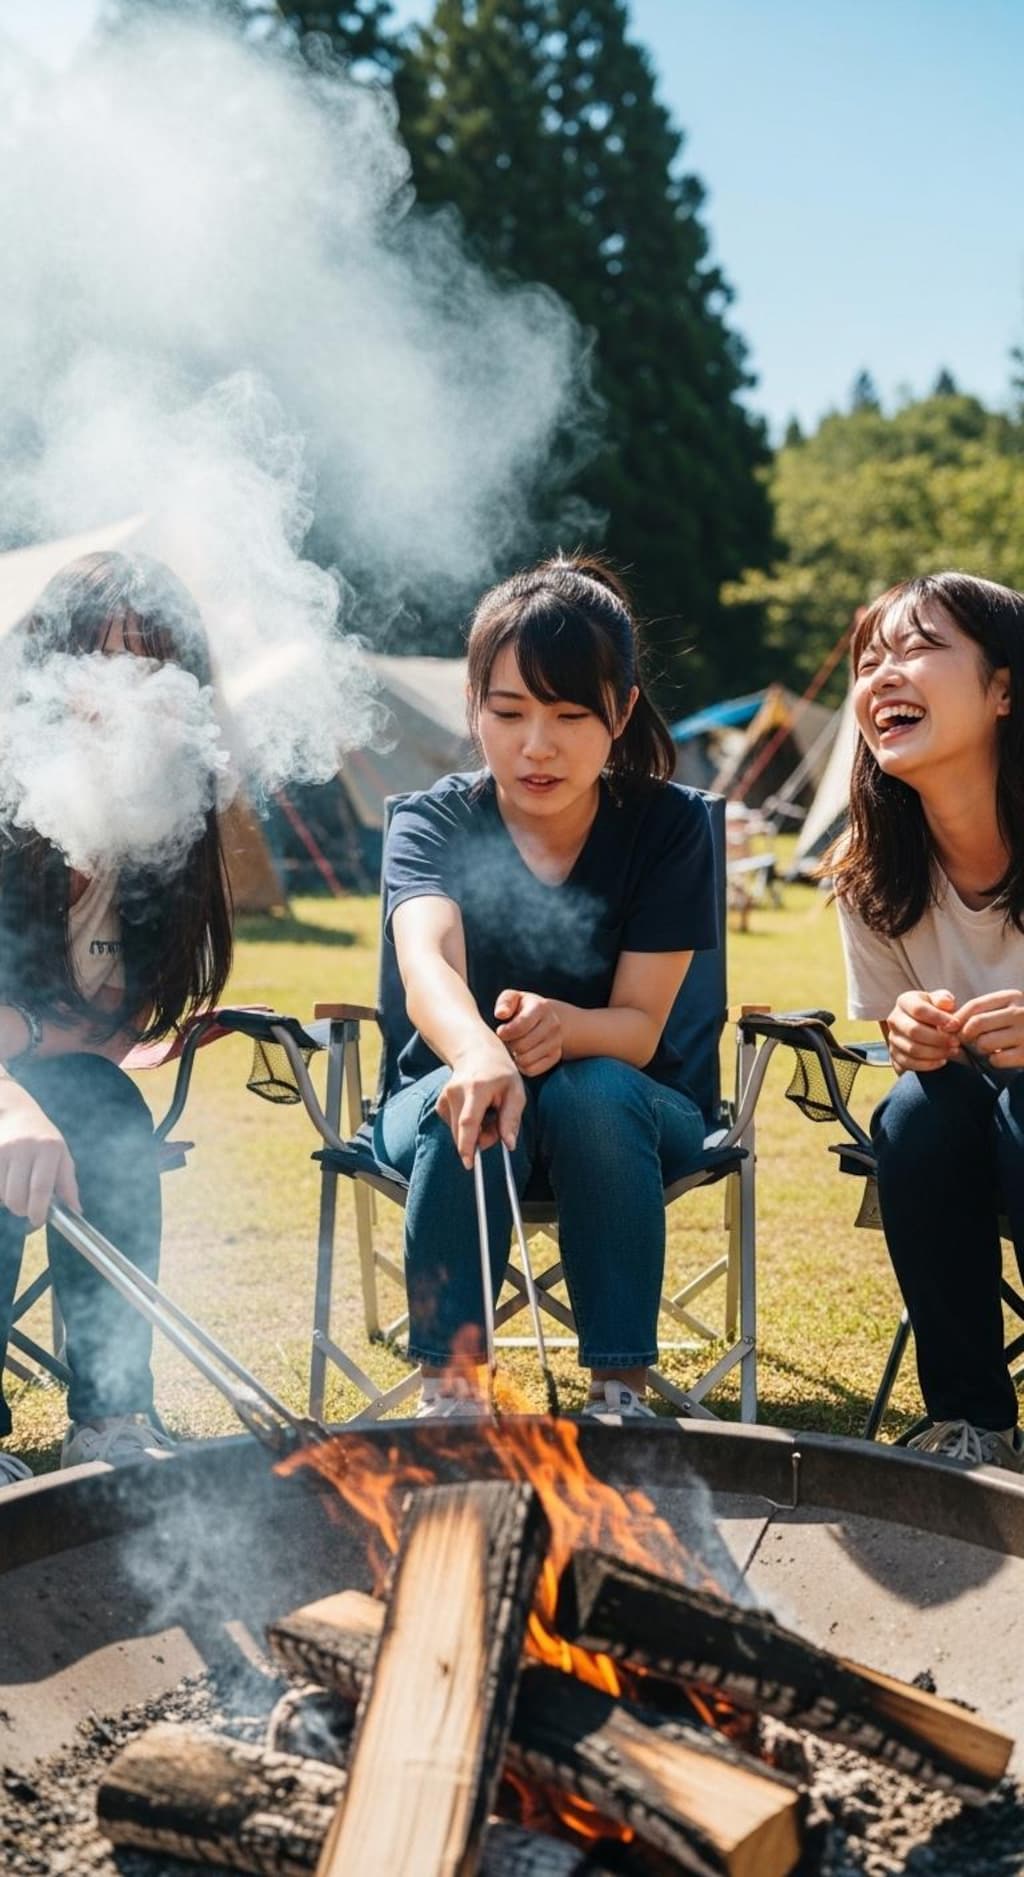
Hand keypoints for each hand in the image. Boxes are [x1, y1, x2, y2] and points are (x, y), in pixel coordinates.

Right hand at [0, 1079, 80, 1227]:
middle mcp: (24, 1147)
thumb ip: (67, 1184)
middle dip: (23, 1210)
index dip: (39, 1211)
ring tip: (18, 1188)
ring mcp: (3, 1150)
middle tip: (28, 1208)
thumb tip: (76, 1211)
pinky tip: (6, 1181)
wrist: (15, 1113)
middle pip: (18, 1197)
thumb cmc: (44, 1139)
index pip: (41, 1188)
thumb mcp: (61, 1155)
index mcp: (49, 1148)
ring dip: (9, 1200)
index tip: (39, 1221)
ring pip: (2, 1195)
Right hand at [436, 1039, 524, 1168]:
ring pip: (458, 1131)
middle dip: (481, 1139)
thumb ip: (512, 1118)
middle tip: (497, 1128)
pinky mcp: (440, 1104)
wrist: (477, 1054)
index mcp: (477, 1088)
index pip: (468, 1121)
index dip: (467, 1145)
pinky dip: (466, 1127)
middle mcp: (456, 1092)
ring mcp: (445, 1097)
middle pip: (463, 1131)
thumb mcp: (516, 1092)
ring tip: (488, 1115)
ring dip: (475, 1133)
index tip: (469, 1164)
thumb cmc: (501, 1073)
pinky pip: (454, 1126)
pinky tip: (475, 1112)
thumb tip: (510, 1144)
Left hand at [494, 988, 563, 1077]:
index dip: (505, 1033)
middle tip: (508, 1039)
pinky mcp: (555, 1056)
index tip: (500, 1031)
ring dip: (515, 1056)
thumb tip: (501, 1014)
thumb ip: (505, 1002)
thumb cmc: (522, 1008)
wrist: (545, 1017)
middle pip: (522, 1046)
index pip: (520, 1027)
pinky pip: (531, 1070)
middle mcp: (553, 1024)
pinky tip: (522, 1055)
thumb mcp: (513, 998)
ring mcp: (556, 1041)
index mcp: (541, 1007)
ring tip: (515, 1046)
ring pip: (526, 1060)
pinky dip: (522, 1066)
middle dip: (510, 1044)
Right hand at [884, 989, 959, 1074]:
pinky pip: (909, 1063)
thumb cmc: (936, 1012)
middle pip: (914, 1031)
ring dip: (936, 1052)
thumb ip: (943, 999)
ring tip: (952, 1051)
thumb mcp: (940, 1000)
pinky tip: (942, 1060)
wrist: (927, 1027)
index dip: (938, 1018)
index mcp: (905, 1001)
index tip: (956, 1025)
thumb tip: (945, 1003)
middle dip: (938, 1038)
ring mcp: (893, 1038)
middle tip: (956, 1042)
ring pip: (912, 1049)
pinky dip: (928, 1064)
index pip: (919, 1009)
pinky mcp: (894, 1056)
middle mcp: (894, 1019)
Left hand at [955, 988, 1023, 1067]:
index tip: (950, 1029)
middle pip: (975, 1025)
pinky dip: (994, 1062)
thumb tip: (948, 1024)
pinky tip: (1003, 1057)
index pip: (975, 1006)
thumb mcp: (1008, 1010)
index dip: (957, 1019)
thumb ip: (982, 1012)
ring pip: (983, 1043)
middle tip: (967, 1042)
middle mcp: (1021, 1012)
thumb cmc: (1023, 1025)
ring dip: (980, 1050)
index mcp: (1013, 997)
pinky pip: (995, 1060)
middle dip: (965, 1036)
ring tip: (990, 1049)